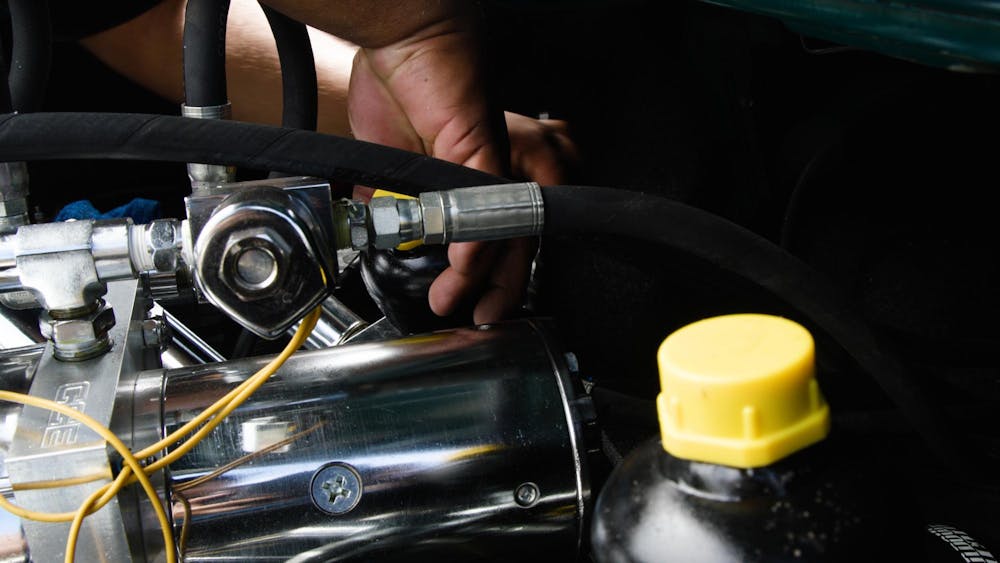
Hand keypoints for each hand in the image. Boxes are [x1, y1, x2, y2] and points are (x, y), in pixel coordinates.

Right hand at [347, 13, 577, 323]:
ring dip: (479, 276)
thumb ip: (388, 200)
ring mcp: (491, 165)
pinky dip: (476, 242)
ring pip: (503, 233)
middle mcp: (487, 175)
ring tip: (456, 303)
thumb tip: (378, 231)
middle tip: (478, 317)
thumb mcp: (384, 161)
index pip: (484, 237)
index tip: (456, 300)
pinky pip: (488, 208)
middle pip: (511, 243)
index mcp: (464, 179)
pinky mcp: (486, 151)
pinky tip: (461, 268)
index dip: (475, 274)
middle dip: (496, 288)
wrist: (397, 39)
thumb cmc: (396, 83)